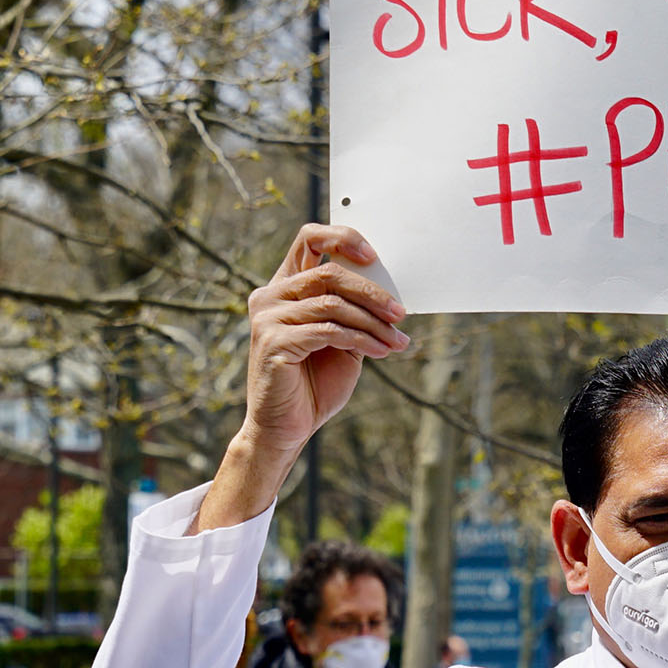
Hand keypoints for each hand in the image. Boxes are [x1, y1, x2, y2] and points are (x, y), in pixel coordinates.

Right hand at [200, 227, 405, 531]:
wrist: (287, 429)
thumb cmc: (314, 384)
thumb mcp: (341, 341)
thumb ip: (353, 313)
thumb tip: (390, 294)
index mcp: (284, 288)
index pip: (308, 239)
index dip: (342, 238)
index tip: (373, 256)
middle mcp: (269, 296)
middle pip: (329, 271)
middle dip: (371, 291)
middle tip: (400, 312)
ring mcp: (267, 318)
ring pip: (332, 303)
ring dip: (372, 321)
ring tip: (396, 339)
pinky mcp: (273, 342)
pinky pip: (328, 330)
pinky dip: (361, 339)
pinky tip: (381, 351)